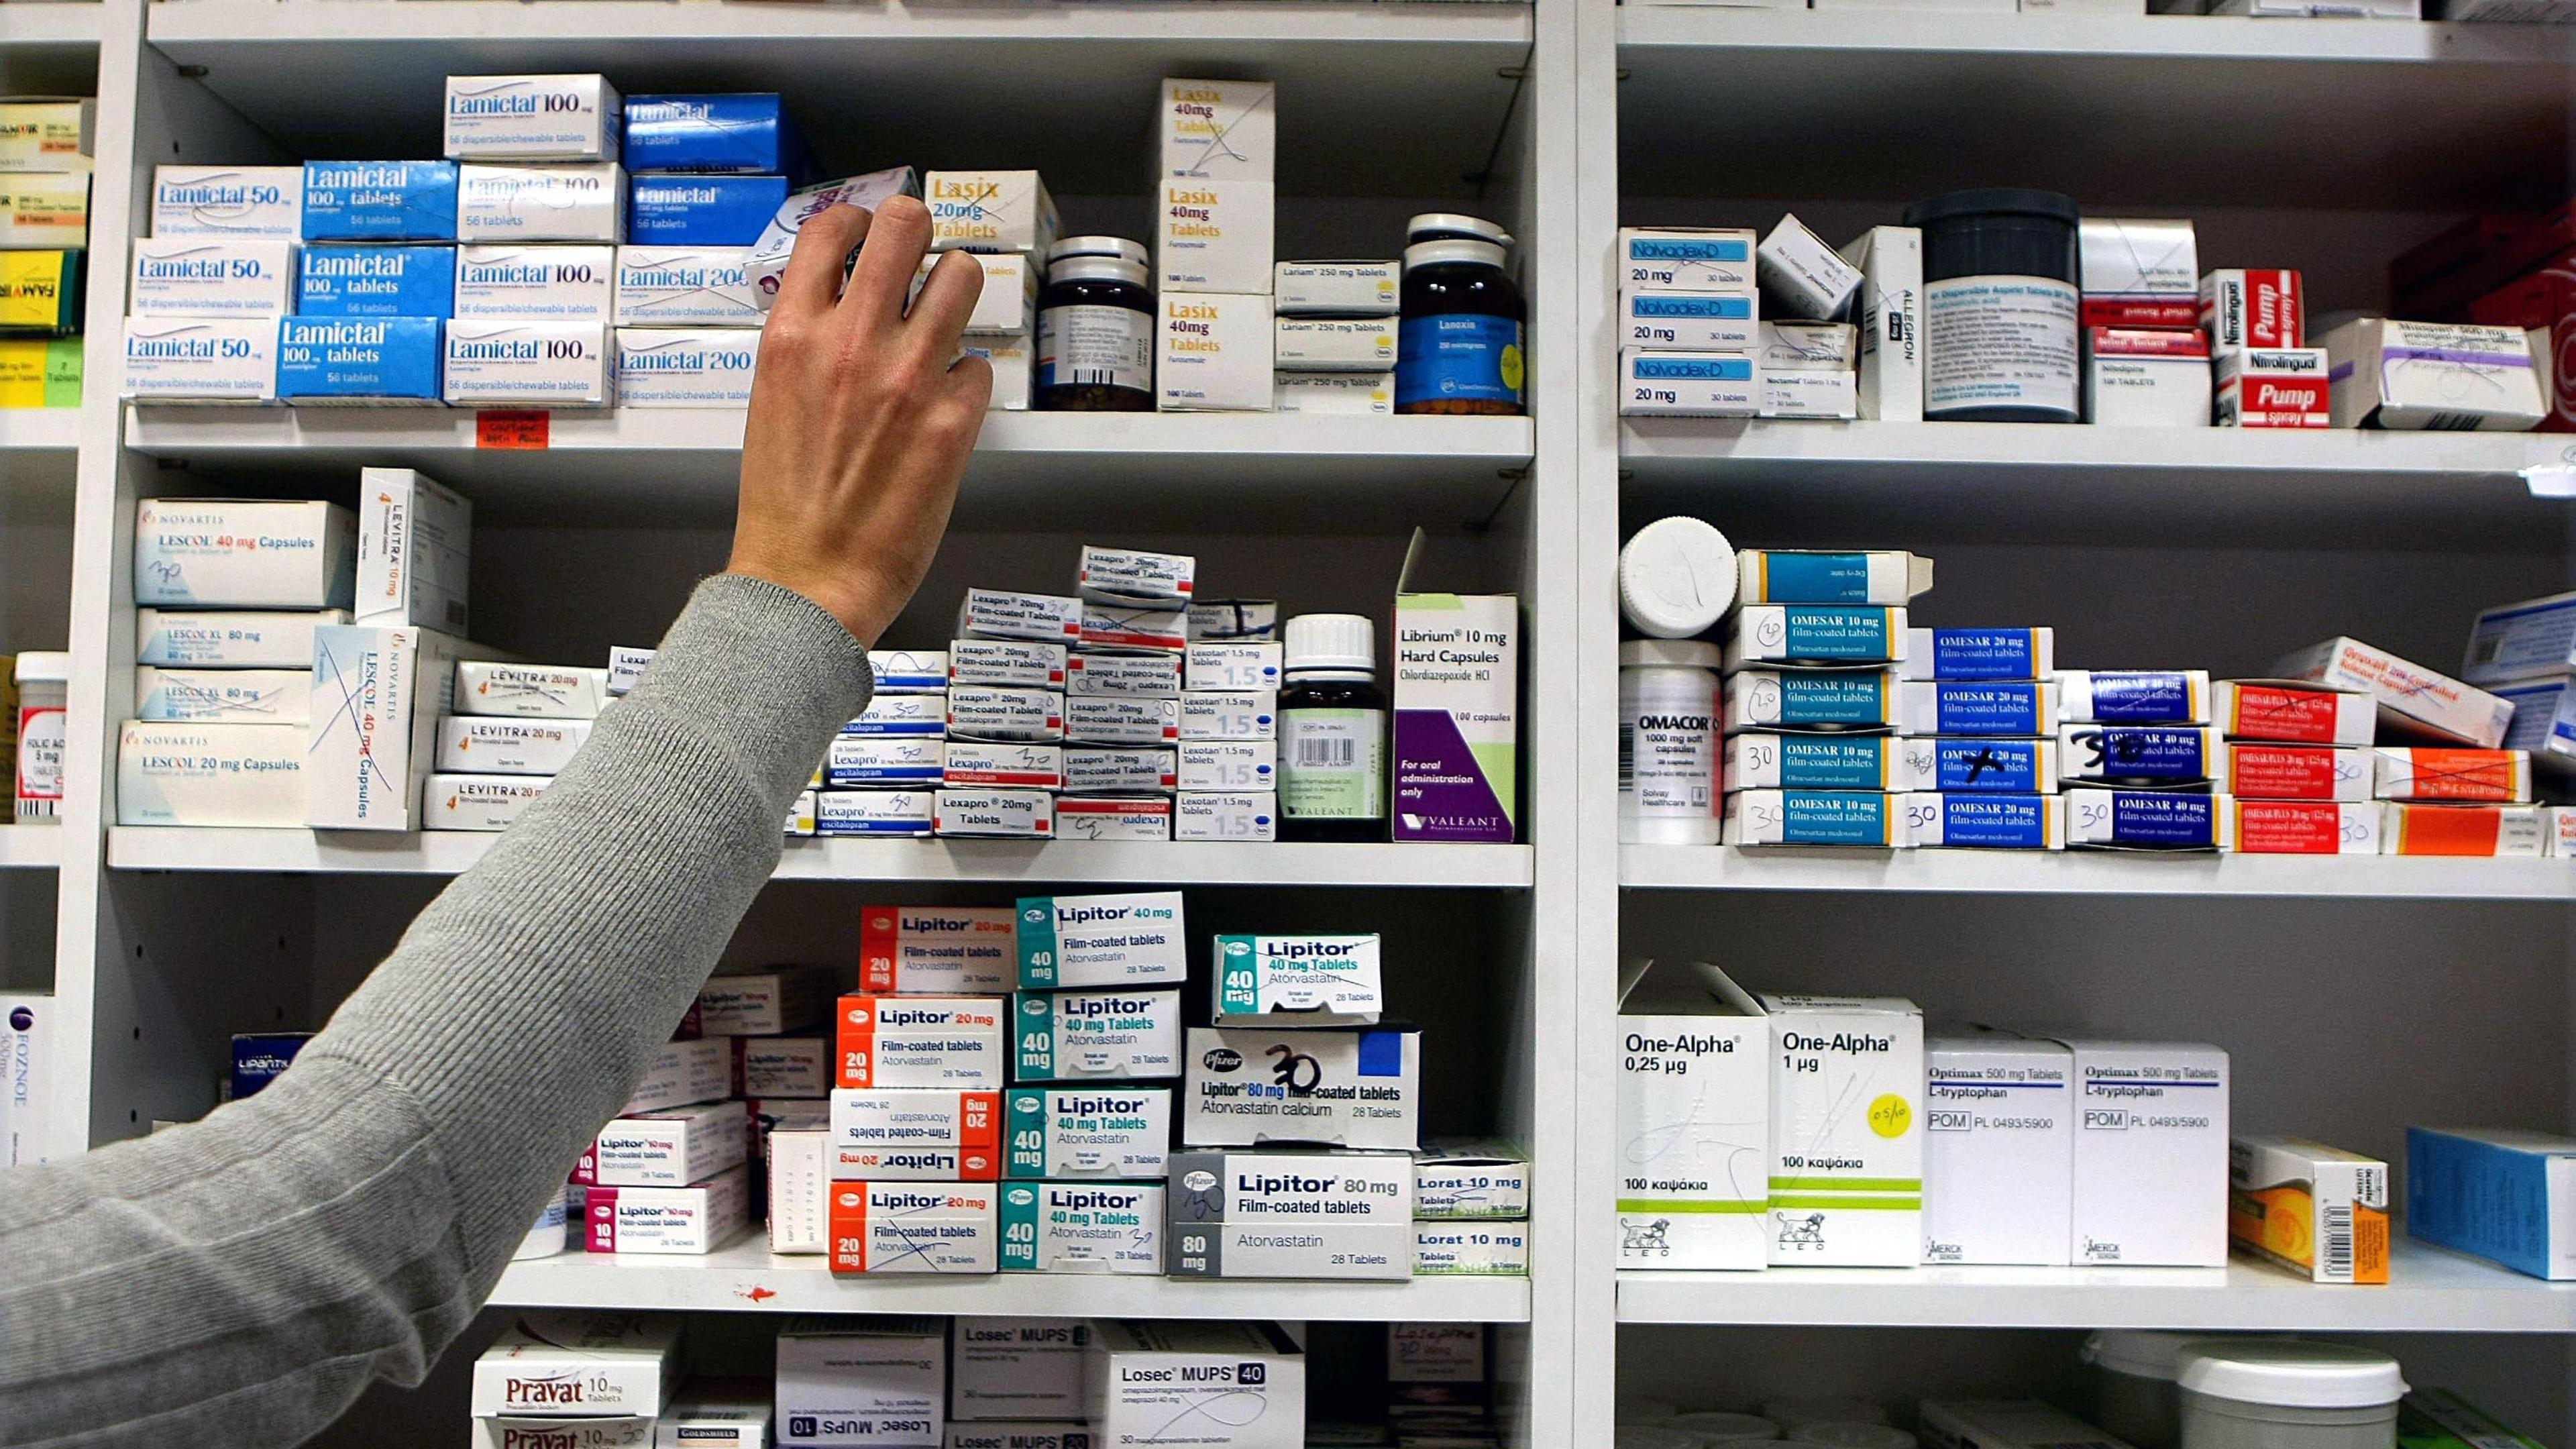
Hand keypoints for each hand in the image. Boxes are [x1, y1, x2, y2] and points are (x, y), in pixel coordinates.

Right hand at [729, 195, 991, 644]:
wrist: (806, 577)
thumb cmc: (786, 503)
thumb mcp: (773, 397)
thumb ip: (808, 342)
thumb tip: (841, 303)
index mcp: (793, 335)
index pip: (832, 228)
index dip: (859, 221)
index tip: (869, 231)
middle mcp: (851, 342)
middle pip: (903, 225)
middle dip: (917, 232)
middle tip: (919, 257)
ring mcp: (907, 377)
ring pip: (960, 276)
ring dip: (956, 290)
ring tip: (946, 316)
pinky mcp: (952, 421)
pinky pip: (978, 364)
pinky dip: (966, 379)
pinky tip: (946, 403)